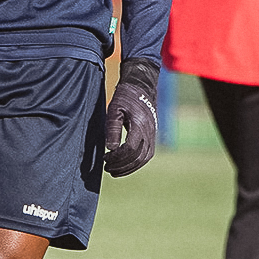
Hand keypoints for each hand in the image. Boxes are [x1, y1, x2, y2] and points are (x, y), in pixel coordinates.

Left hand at [104, 57, 159, 176]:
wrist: (142, 87)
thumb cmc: (125, 97)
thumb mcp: (114, 109)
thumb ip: (112, 128)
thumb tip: (111, 148)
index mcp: (140, 125)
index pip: (131, 149)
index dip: (117, 157)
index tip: (105, 157)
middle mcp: (149, 132)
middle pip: (138, 158)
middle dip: (122, 166)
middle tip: (106, 168)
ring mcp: (152, 135)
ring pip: (144, 159)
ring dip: (129, 168)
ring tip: (113, 171)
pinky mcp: (152, 137)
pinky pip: (146, 155)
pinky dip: (135, 163)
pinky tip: (123, 165)